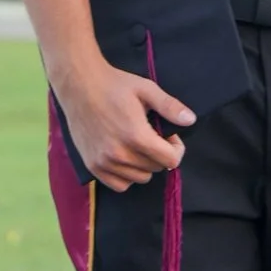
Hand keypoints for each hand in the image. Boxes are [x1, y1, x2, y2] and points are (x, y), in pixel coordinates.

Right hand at [55, 56, 192, 193]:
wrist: (78, 85)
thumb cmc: (114, 85)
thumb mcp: (146, 89)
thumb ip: (170, 107)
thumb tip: (191, 120)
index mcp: (136, 136)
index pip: (171, 160)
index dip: (176, 148)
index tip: (169, 136)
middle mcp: (120, 154)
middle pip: (156, 168)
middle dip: (160, 153)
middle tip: (151, 135)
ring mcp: (104, 162)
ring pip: (140, 178)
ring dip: (144, 164)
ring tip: (137, 144)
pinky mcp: (92, 165)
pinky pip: (120, 185)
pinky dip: (127, 175)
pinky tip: (124, 156)